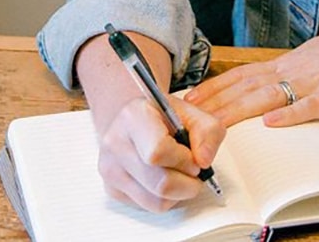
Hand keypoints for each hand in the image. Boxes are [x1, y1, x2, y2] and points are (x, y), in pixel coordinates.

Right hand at [75, 32, 225, 211]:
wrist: (131, 119)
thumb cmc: (159, 115)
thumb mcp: (189, 111)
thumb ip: (207, 130)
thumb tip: (204, 161)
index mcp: (133, 117)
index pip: (158, 152)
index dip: (184, 160)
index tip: (194, 158)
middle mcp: (115, 143)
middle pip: (159, 184)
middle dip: (188, 183)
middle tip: (195, 171)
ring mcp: (110, 170)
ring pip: (156, 202)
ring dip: (179, 194)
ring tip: (181, 174)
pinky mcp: (112, 190)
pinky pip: (149, 207)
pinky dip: (165, 198)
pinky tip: (165, 178)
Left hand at [185, 14, 318, 127]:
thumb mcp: (312, 58)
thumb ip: (288, 72)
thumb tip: (265, 83)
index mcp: (287, 64)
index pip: (241, 75)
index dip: (213, 87)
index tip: (188, 97)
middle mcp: (293, 71)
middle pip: (245, 88)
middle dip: (213, 103)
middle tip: (185, 115)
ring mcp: (312, 83)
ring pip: (268, 97)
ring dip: (237, 111)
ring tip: (212, 123)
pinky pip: (309, 106)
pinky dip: (289, 115)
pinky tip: (271, 124)